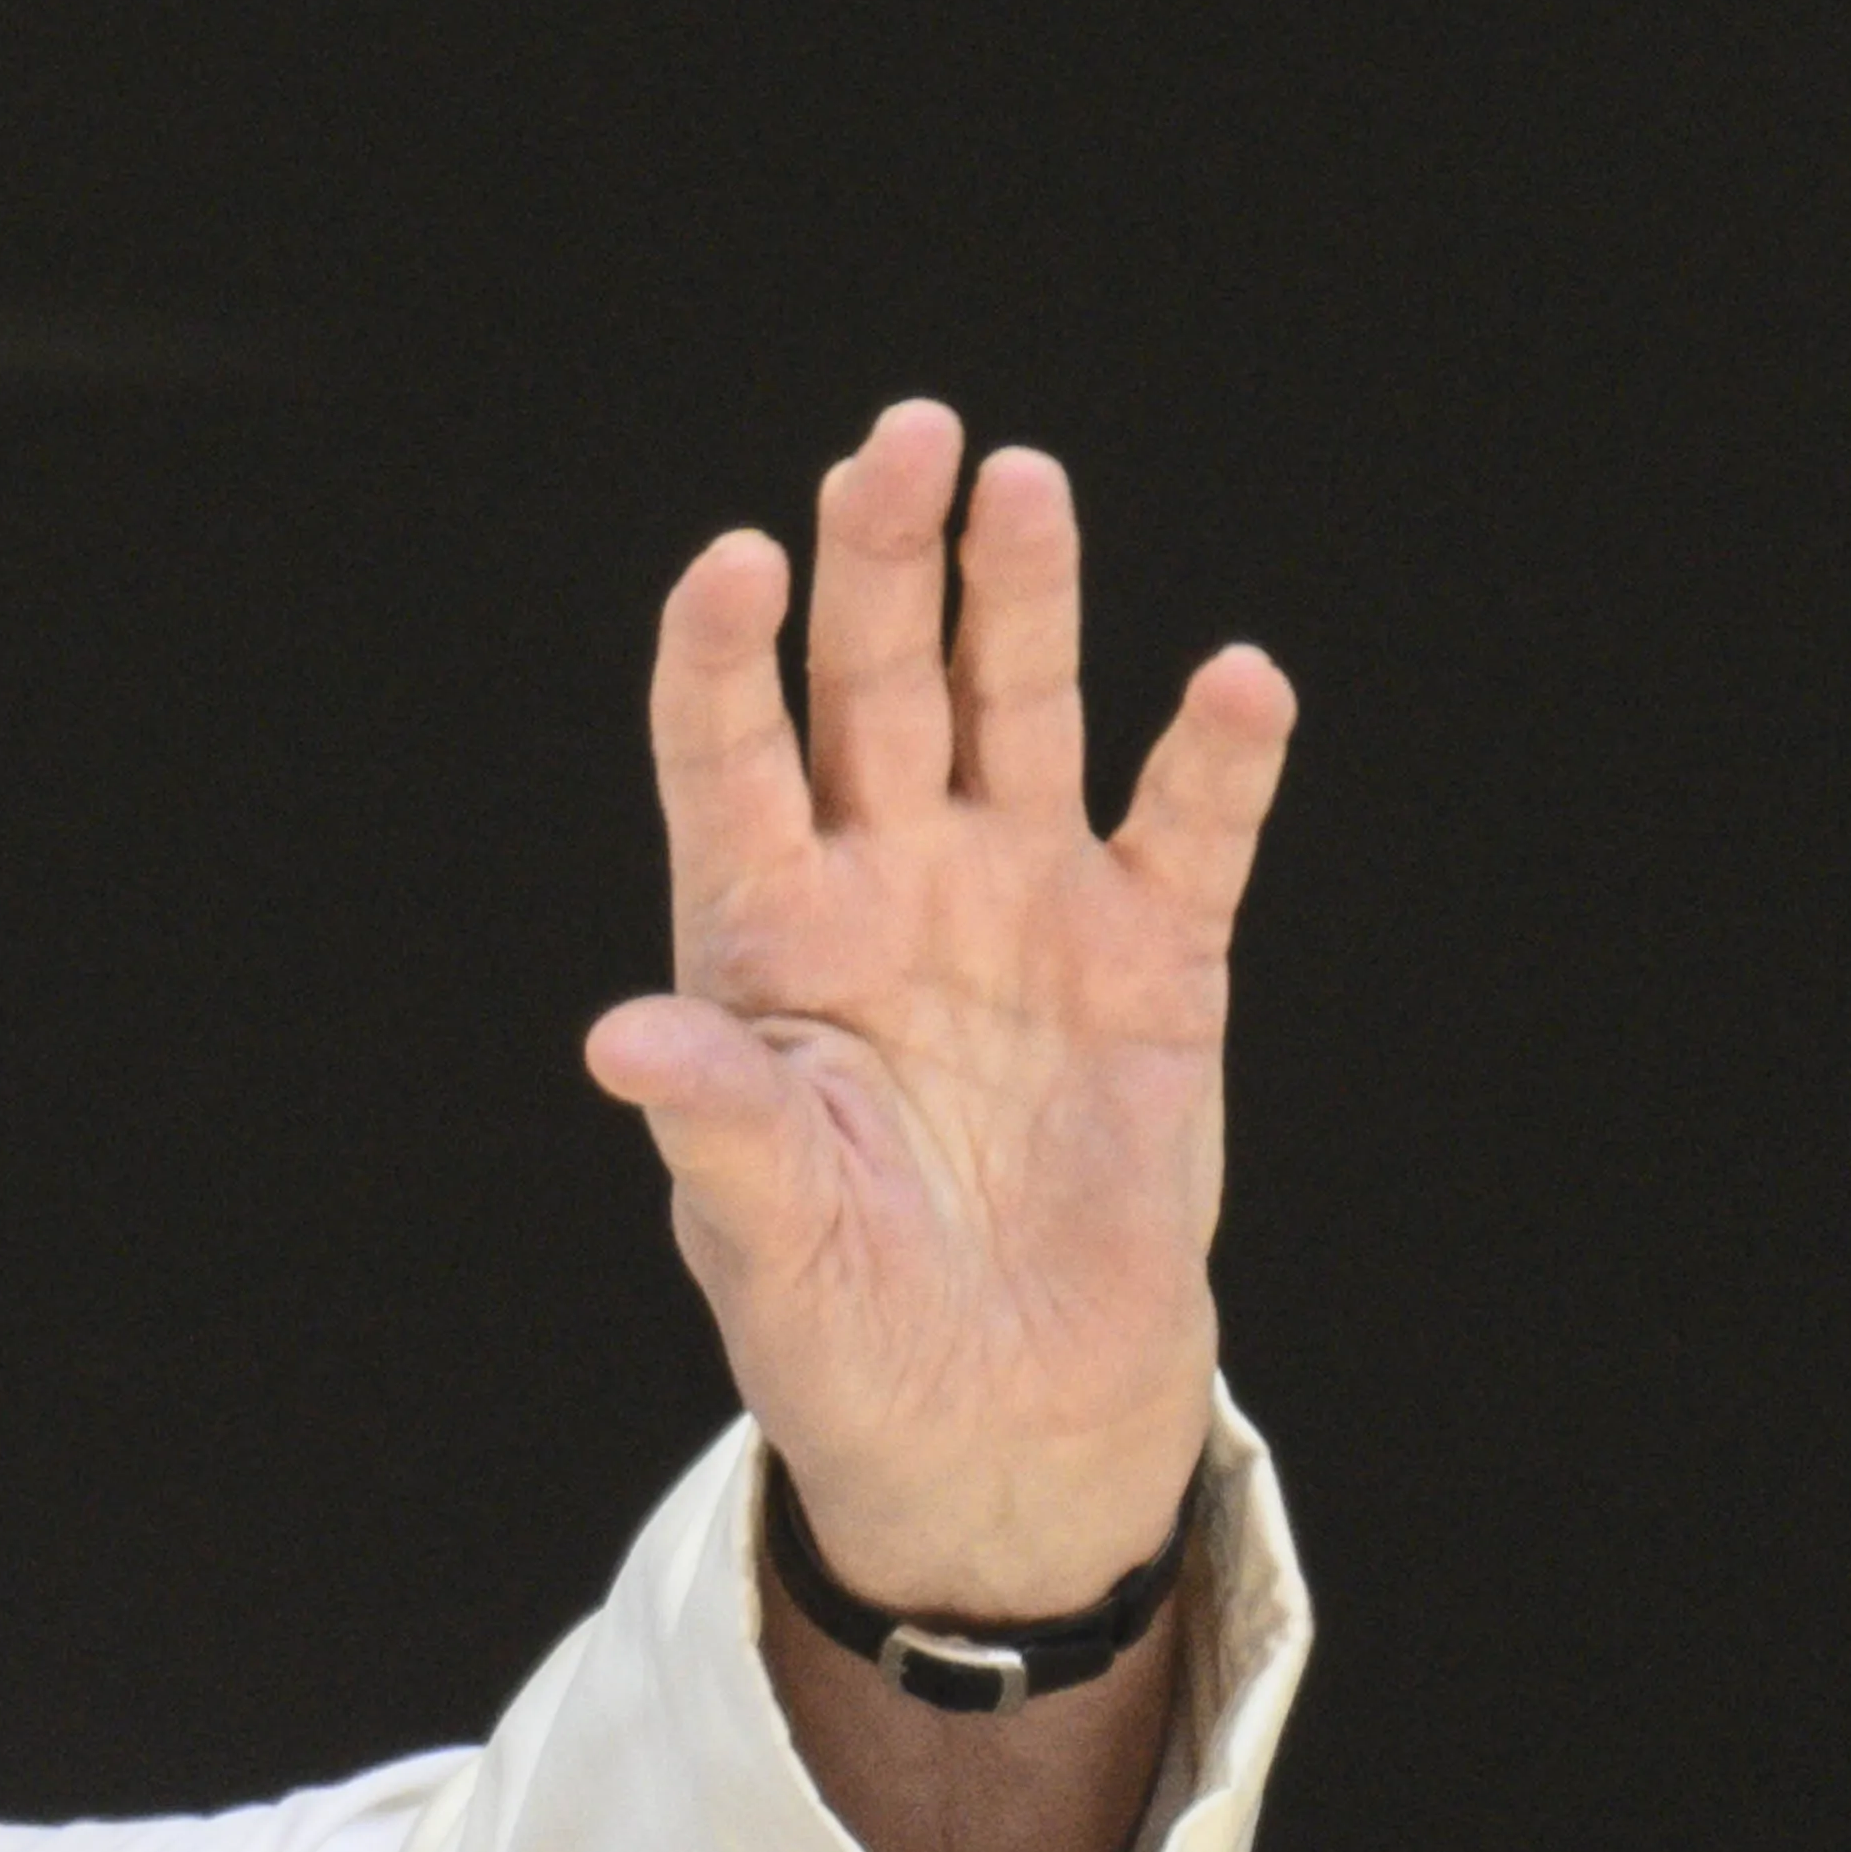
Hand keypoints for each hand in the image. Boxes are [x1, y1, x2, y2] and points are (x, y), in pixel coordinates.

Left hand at [588, 400, 1291, 1619]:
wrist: (993, 1413)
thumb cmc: (841, 1319)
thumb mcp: (760, 1232)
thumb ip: (714, 1124)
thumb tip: (621, 1041)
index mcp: (768, 940)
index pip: (730, 761)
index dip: (724, 660)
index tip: (731, 565)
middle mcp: (892, 887)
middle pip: (878, 688)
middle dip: (883, 563)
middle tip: (899, 438)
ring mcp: (1024, 906)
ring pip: (1020, 713)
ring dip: (1022, 603)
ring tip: (1021, 487)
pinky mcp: (1155, 958)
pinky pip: (1189, 831)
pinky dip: (1212, 758)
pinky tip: (1229, 681)